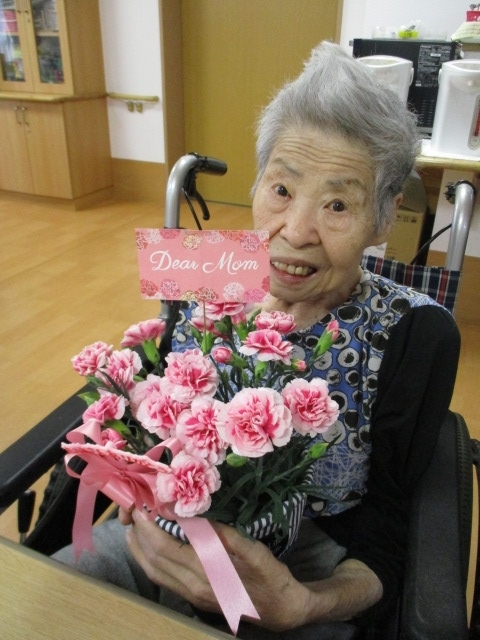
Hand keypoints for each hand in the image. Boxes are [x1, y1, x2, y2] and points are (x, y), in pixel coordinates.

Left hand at [124, 508, 313, 630]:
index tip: (141, 505)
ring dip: (139, 548)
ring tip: (132, 525)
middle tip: (131, 508)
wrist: (282, 609)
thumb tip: (199, 517)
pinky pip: (163, 579)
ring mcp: (191, 595)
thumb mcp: (255, 552)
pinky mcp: (193, 597)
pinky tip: (148, 547)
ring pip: (154, 572)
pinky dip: (149, 561)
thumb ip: (227, 536)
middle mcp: (193, 587)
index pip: (166, 548)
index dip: (149, 527)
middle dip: (138, 533)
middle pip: (154, 560)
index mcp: (207, 574)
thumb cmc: (271, 577)